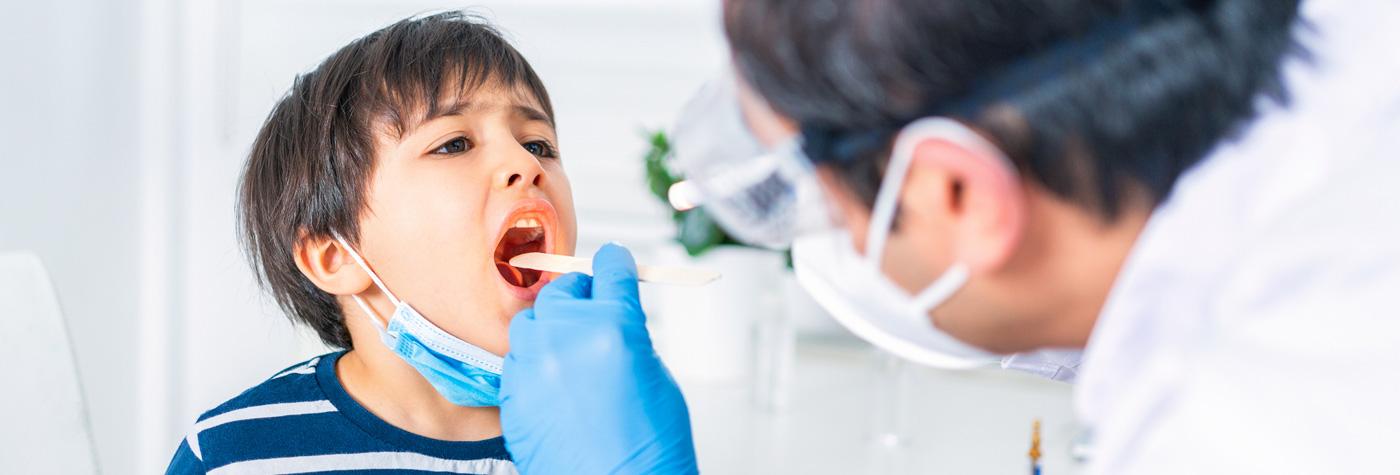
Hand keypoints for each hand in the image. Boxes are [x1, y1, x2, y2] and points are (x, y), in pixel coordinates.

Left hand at [501, 243, 697, 473]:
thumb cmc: (651, 445)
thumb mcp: (656, 374)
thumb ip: (628, 335)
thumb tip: (611, 316)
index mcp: (614, 327)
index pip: (610, 269)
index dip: (615, 264)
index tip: (613, 263)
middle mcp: (567, 339)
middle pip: (562, 290)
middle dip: (580, 297)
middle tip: (592, 312)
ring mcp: (534, 368)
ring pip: (530, 323)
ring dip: (549, 329)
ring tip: (569, 353)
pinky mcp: (512, 396)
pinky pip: (516, 362)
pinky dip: (533, 365)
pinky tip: (554, 385)